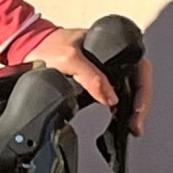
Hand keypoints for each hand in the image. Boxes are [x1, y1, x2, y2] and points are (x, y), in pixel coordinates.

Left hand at [28, 25, 152, 134]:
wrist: (29, 48)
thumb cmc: (47, 45)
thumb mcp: (69, 59)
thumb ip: (90, 77)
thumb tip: (111, 99)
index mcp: (112, 45)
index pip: (141, 68)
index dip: (143, 91)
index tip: (137, 109)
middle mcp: (112, 56)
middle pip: (138, 82)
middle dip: (140, 105)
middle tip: (136, 126)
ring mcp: (105, 68)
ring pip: (128, 89)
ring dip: (131, 109)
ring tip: (131, 127)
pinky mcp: (96, 79)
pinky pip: (114, 94)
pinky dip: (119, 109)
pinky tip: (118, 121)